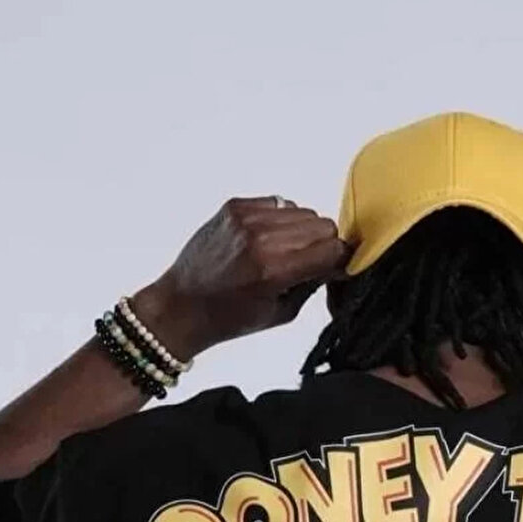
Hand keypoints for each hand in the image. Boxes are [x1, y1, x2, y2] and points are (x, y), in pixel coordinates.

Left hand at [136, 197, 350, 358]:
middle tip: (308, 262)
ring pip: (302, 211)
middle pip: (322, 225)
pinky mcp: (235, 207)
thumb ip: (313, 283)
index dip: (339, 259)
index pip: (333, 248)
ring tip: (284, 252)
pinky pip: (277, 203)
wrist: (183, 304)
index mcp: (275, 269)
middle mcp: (261, 238)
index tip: (335, 268)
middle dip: (322, 244)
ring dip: (302, 231)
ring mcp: (246, 218)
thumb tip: (336, 262)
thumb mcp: (282, 312)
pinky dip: (280, 220)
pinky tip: (267, 240)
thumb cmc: (230, 318)